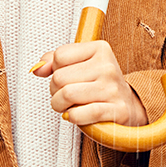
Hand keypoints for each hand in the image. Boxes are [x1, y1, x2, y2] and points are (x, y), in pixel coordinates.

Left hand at [31, 40, 147, 127]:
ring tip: (68, 106)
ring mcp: (112, 88)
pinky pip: (79, 114)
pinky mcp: (116, 110)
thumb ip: (54, 61)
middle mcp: (108, 66)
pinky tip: (76, 115)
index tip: (67, 77)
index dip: (56, 70)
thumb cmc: (99, 84)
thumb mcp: (80, 65)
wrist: (128, 105)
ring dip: (60, 105)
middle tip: (65, 96)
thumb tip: (37, 68)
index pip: (59, 56)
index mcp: (100, 49)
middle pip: (59, 77)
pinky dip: (72, 117)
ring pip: (66, 95)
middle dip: (55, 91)